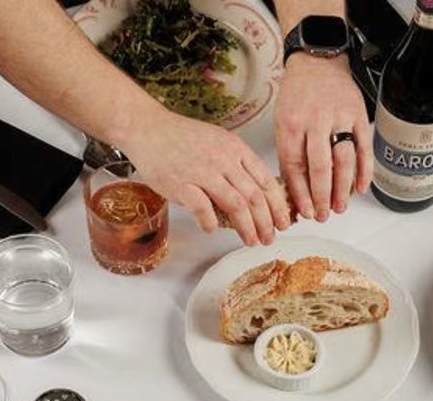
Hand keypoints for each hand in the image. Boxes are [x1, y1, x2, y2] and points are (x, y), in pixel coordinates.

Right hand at [121, 107, 291, 245]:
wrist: (148, 128)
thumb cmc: (183, 139)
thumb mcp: (219, 143)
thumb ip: (238, 166)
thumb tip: (259, 195)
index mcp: (236, 149)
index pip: (266, 180)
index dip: (278, 206)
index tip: (283, 222)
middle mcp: (223, 159)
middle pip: (255, 196)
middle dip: (267, 222)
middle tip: (269, 238)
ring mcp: (202, 171)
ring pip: (236, 204)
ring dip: (246, 227)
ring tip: (251, 241)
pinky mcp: (181, 183)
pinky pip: (203, 209)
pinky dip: (211, 223)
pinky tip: (212, 229)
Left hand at [276, 54, 372, 221]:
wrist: (318, 60)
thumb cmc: (298, 94)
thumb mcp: (283, 120)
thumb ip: (289, 152)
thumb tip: (296, 191)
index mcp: (291, 124)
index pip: (294, 167)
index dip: (300, 194)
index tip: (304, 212)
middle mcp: (315, 120)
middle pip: (320, 167)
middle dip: (322, 197)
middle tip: (323, 216)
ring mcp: (339, 117)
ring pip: (343, 160)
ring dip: (343, 188)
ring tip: (341, 208)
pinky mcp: (358, 115)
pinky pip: (364, 148)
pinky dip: (364, 171)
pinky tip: (361, 189)